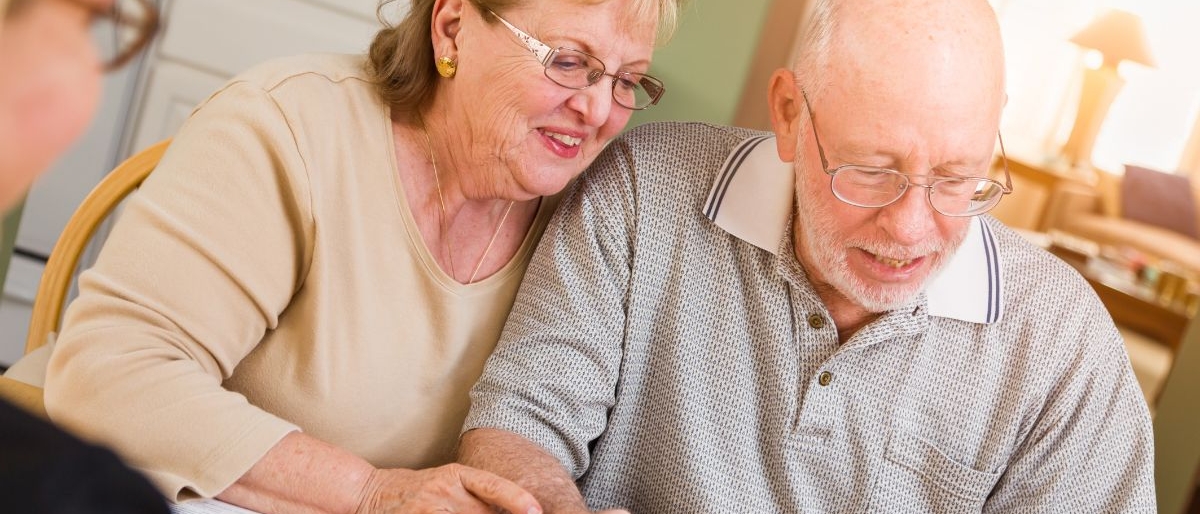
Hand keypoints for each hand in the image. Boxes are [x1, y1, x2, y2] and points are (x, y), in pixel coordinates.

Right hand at [353, 463, 540, 513]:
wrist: (369, 492)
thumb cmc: (417, 493)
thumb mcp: (448, 486)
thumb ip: (476, 498)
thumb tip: (515, 508)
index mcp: (457, 475)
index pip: (493, 486)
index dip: (517, 498)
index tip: (536, 511)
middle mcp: (445, 488)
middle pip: (484, 511)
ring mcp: (430, 506)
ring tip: (462, 513)